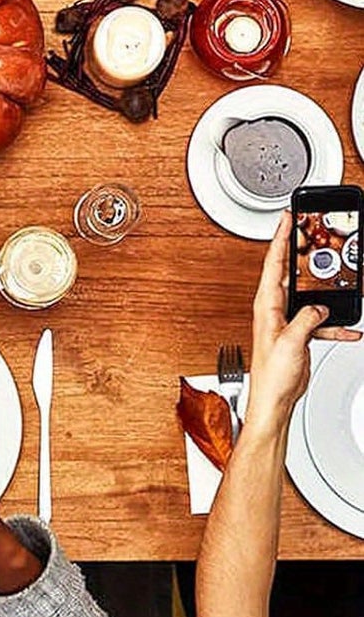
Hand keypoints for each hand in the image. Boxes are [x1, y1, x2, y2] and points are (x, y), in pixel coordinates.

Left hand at [246, 214, 361, 432]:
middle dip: (299, 250)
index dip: (280, 238)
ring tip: (333, 270)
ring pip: (306, 294)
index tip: (287, 218)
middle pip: (288, 271)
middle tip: (309, 230)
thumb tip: (318, 307)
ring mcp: (286, 319)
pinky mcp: (297, 332)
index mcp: (266, 304)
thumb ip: (306, 320)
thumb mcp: (291, 343)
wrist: (274, 397)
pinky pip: (319, 321)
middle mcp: (273, 308)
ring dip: (321, 286)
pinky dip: (334, 324)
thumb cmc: (271, 374)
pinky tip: (350, 329)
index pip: (274, 263)